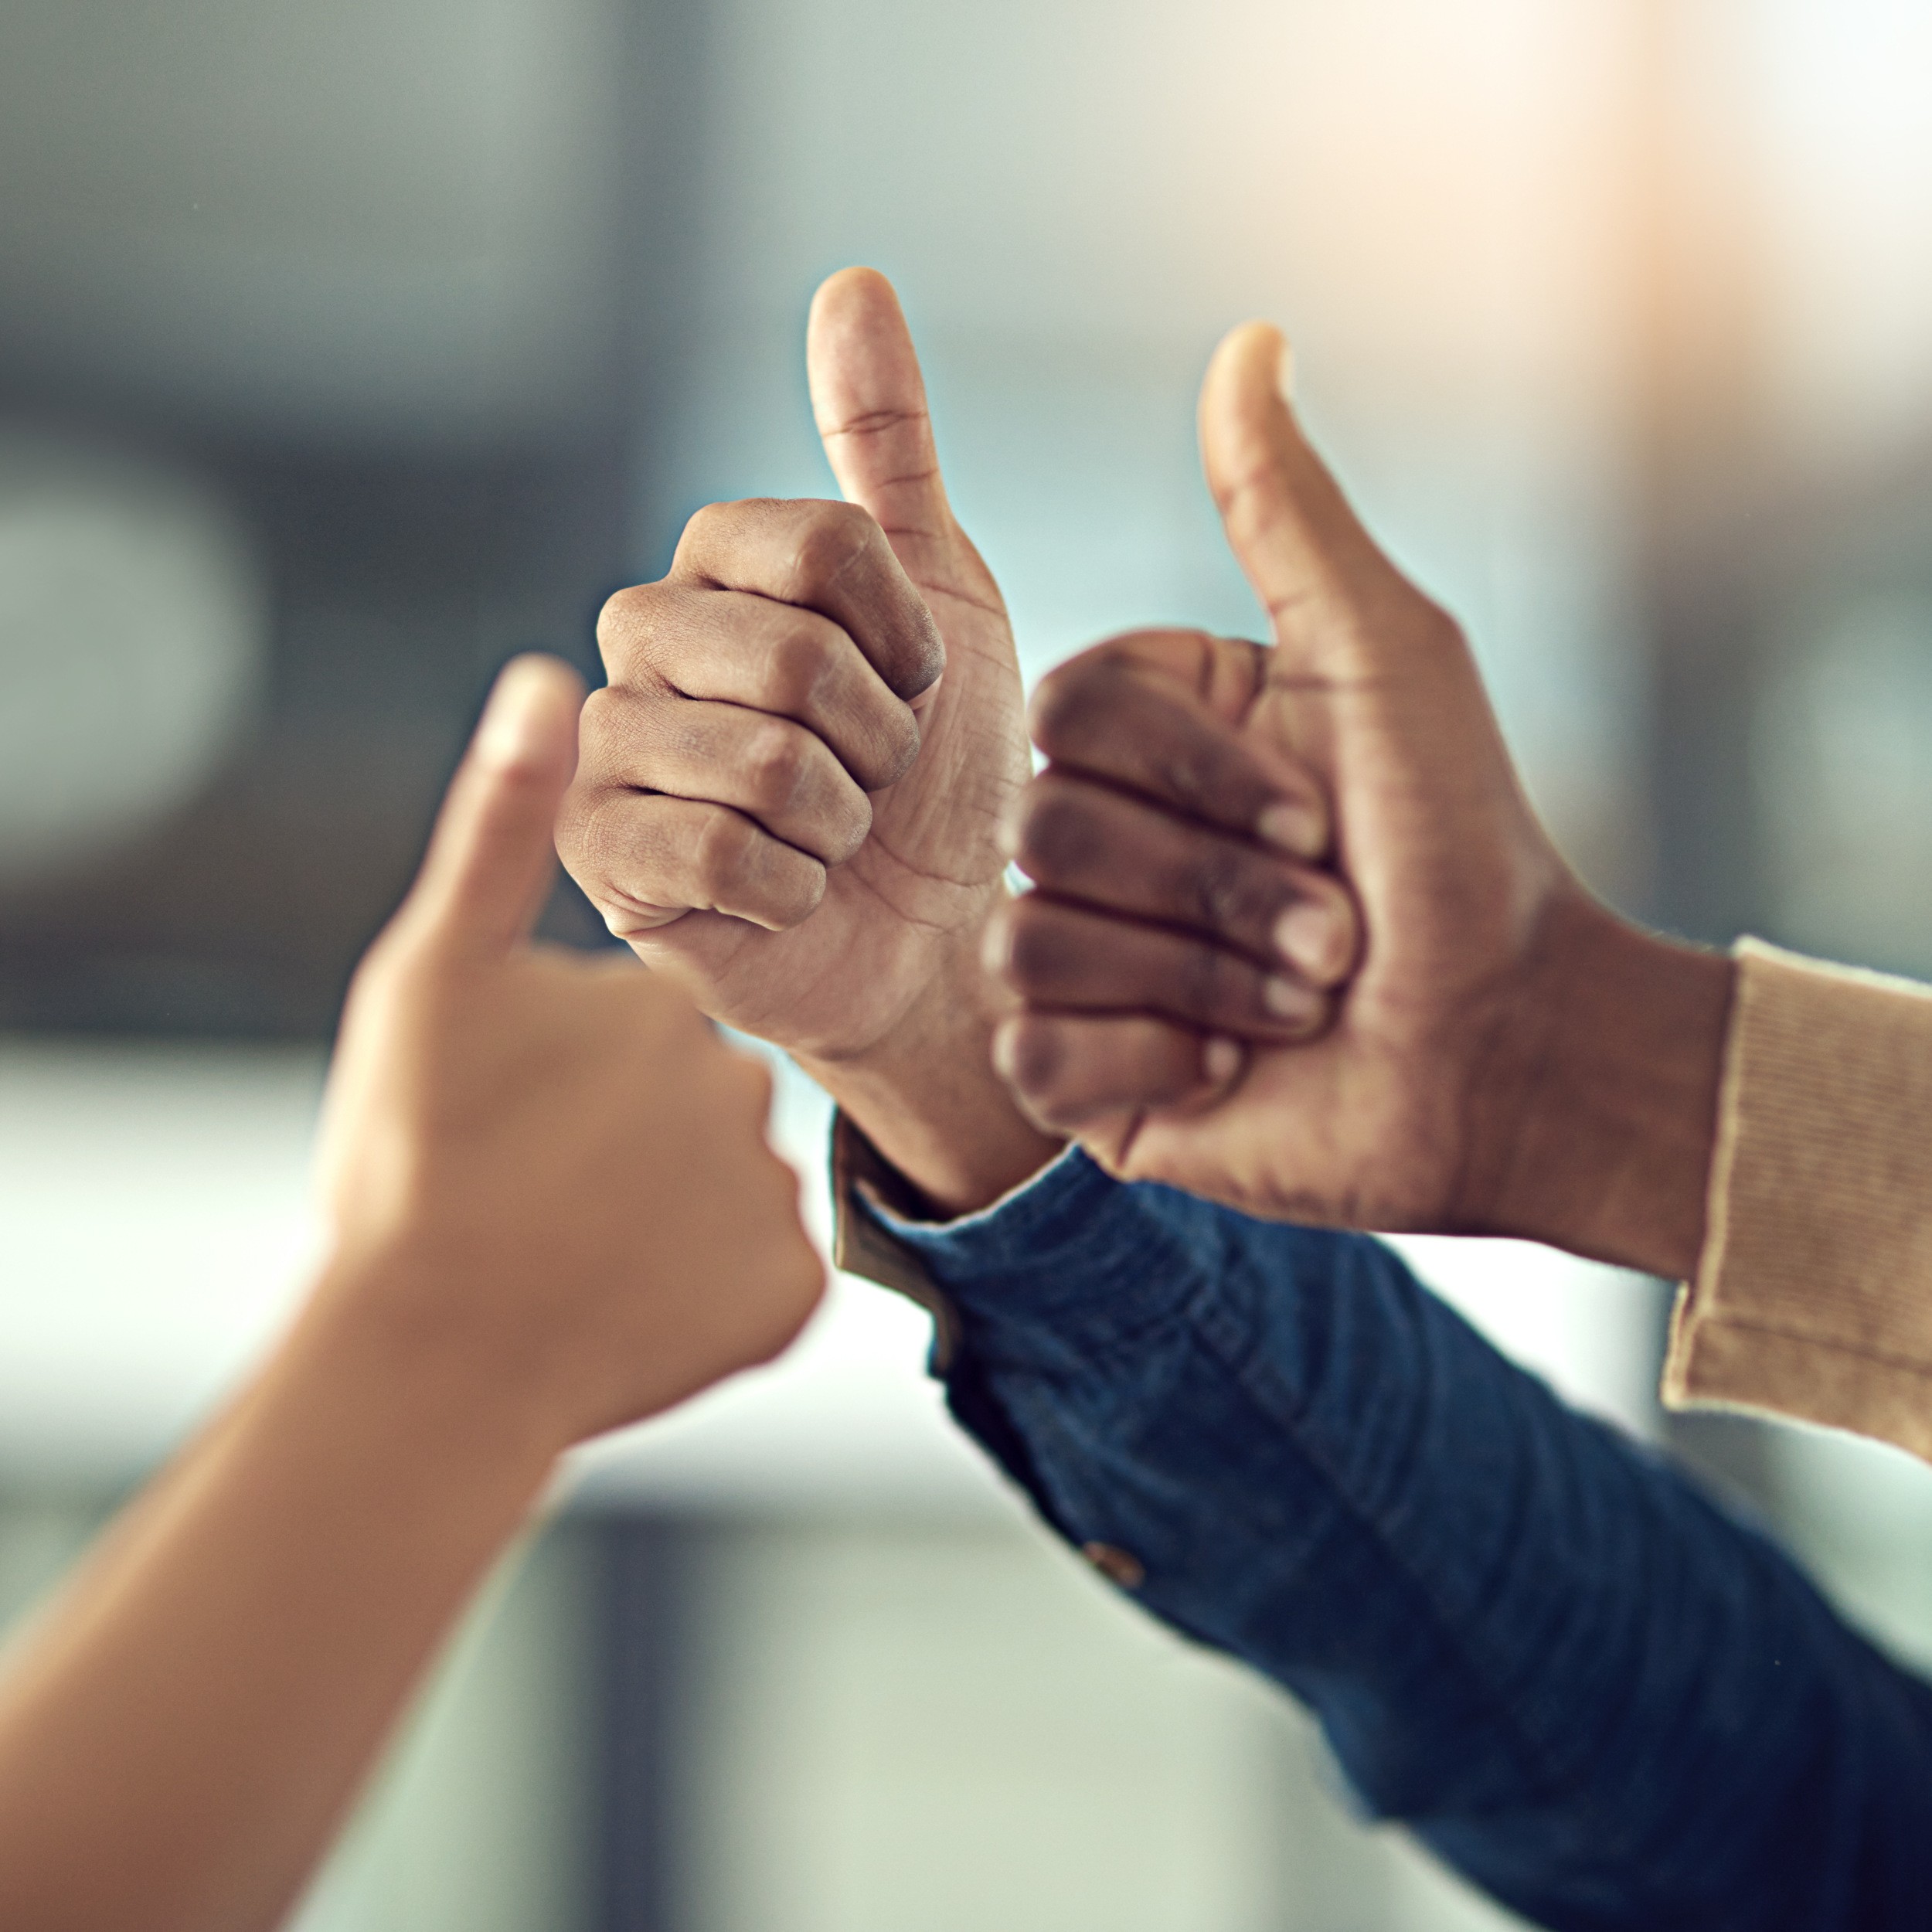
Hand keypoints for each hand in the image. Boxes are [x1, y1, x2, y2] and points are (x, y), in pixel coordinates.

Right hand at [316, 654, 823, 1448]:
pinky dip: (702, 1293)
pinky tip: (625, 1305)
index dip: (579, 1069)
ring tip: (569, 1254)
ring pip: (724, 1192)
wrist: (430, 1363)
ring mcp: (773, 1198)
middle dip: (630, 1140)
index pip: (649, 1022)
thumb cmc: (414, 1161)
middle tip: (540, 1190)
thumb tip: (549, 677)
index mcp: (666, 1003)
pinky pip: (757, 1279)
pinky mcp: (789, 1299)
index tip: (519, 1119)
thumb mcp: (435, 976)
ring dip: (662, 1220)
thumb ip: (502, 828)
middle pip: (697, 1101)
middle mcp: (747, 1086)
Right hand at [558, 268, 1059, 1212]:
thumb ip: (891, 453)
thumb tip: (854, 280)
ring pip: (759, 762)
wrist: (931, 933)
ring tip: (830, 832)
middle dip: (880, 740)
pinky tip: (787, 890)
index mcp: (718, 561)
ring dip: (839, 820)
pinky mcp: (599, 858)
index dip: (905, 638)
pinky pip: (714, 855)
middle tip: (874, 775)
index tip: (917, 686)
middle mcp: (643, 637)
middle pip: (793, 654)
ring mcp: (608, 749)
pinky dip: (791, 888)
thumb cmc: (942, 770)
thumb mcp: (944, 599)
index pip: (821, 544)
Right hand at [990, 325, 1734, 1278]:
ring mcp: (1079, 953)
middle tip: (1336, 930)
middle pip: (1045, 829)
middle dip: (1224, 888)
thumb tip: (1249, 337)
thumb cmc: (1460, 843)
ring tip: (1302, 1001)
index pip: (1067, 711)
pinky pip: (1032, 1057)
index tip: (1325, 810)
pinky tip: (1230, 1070)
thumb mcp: (1384, 654)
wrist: (1504, 1045)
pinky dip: (1149, 1064)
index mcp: (1152, 732)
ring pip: (1030, 940)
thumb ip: (1288, 510)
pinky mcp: (1076, 1070)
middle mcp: (1097, 833)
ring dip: (1205, 979)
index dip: (1195, 772)